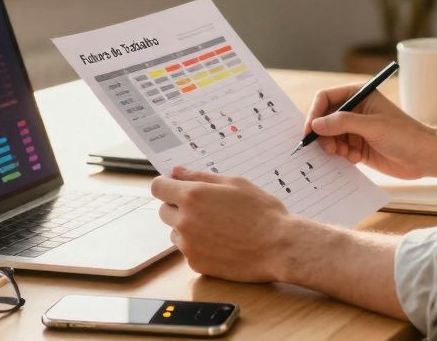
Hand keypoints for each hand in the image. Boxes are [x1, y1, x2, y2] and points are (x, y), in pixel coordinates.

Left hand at [152, 166, 298, 282]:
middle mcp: (185, 221)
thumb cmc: (262, 211)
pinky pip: (188, 250)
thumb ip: (201, 176)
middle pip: (163, 211)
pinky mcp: (196, 264)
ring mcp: (189, 245)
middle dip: (177, 206)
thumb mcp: (235, 183)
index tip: (175, 186)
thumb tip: (177, 172)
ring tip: (217, 226)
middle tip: (204, 207)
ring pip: (175, 231)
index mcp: (192, 196)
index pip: (157, 187)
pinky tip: (222, 242)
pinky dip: (199, 245)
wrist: (279, 246)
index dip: (166, 184)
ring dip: (187, 227)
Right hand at [302, 82, 435, 178]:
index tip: (309, 131)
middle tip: (328, 148)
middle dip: (322, 134)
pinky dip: (341, 156)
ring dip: (332, 147)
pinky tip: (355, 158)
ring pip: (329, 136)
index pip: (326, 98)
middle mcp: (355, 110)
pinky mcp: (358, 147)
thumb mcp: (372, 126)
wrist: (424, 157)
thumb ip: (343, 123)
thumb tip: (315, 125)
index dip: (315, 113)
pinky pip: (338, 150)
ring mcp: (356, 129)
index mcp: (359, 95)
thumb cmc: (404, 135)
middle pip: (324, 119)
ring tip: (345, 154)